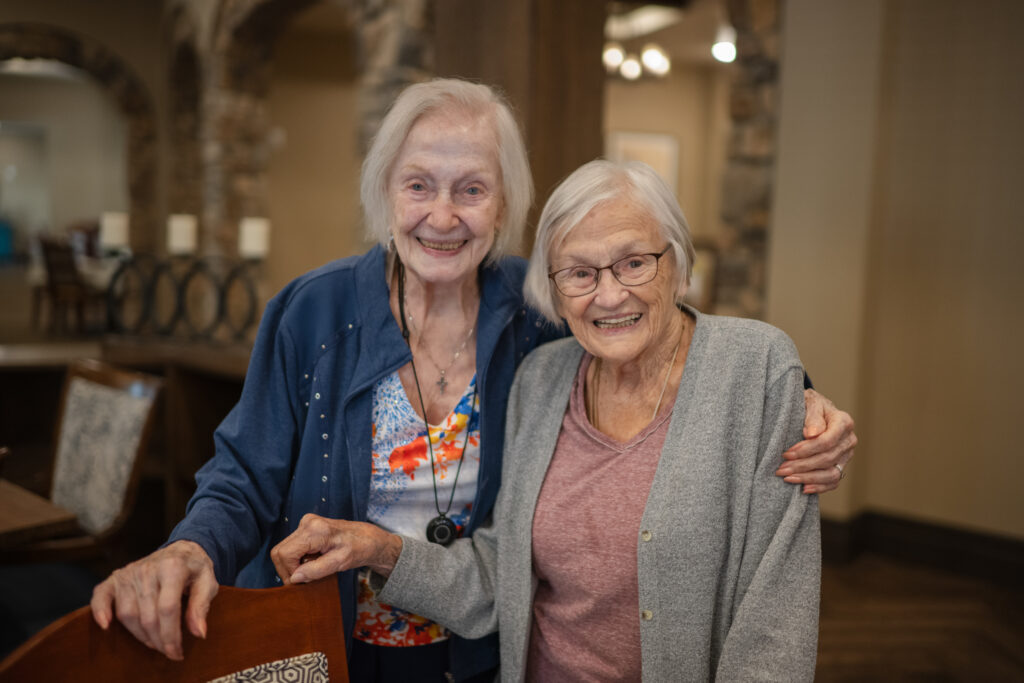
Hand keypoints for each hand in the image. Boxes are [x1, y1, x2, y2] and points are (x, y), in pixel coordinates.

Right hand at [90, 540, 217, 660]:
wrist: (181, 550)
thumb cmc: (195, 569)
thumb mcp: (208, 581)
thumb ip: (202, 606)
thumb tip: (198, 633)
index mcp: (173, 567)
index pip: (168, 609)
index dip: (171, 635)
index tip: (176, 652)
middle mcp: (148, 568)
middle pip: (147, 615)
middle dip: (158, 640)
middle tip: (168, 651)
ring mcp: (130, 572)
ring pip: (127, 614)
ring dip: (140, 634)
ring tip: (154, 641)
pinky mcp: (117, 577)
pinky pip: (101, 595)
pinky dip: (100, 611)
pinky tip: (106, 626)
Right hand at [271, 514, 401, 584]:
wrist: (369, 538)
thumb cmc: (359, 548)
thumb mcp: (340, 563)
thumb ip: (316, 570)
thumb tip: (294, 578)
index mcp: (315, 530)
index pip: (285, 554)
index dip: (290, 572)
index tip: (304, 580)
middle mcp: (307, 523)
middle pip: (279, 551)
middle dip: (289, 569)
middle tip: (307, 577)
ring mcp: (306, 523)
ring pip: (283, 550)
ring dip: (294, 564)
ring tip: (313, 567)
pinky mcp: (306, 527)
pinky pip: (292, 546)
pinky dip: (298, 558)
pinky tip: (313, 560)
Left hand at [776, 388, 856, 493]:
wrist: (814, 409)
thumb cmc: (809, 404)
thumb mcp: (809, 402)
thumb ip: (812, 416)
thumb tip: (811, 434)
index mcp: (844, 422)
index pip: (827, 441)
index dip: (806, 450)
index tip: (787, 454)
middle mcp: (849, 440)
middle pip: (827, 458)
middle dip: (802, 465)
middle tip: (781, 469)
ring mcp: (847, 455)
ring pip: (831, 473)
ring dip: (808, 478)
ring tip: (788, 478)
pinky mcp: (841, 465)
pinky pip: (833, 481)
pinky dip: (819, 487)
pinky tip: (802, 488)